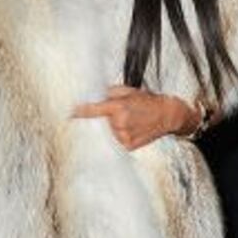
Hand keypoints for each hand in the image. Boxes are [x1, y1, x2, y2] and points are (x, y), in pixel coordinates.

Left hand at [72, 85, 197, 150]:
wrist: (167, 115)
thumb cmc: (148, 102)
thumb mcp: (129, 91)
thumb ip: (110, 93)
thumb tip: (94, 97)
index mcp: (118, 107)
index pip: (93, 111)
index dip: (80, 112)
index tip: (70, 114)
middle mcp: (119, 123)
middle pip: (99, 124)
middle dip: (100, 120)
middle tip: (112, 116)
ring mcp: (123, 137)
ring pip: (107, 133)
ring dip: (110, 129)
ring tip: (126, 122)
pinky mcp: (128, 146)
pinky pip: (115, 141)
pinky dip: (117, 136)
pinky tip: (128, 130)